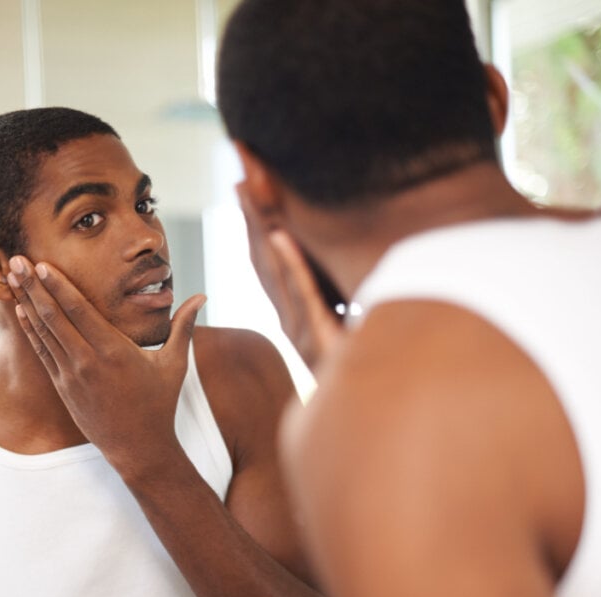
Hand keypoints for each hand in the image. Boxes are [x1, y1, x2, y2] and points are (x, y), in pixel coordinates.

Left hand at [6, 256, 205, 480]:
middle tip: (18, 260)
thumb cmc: (159, 404)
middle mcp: (88, 361)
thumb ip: (184, 326)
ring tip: (12, 278)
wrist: (138, 449)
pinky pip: (42, 353)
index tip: (43, 264)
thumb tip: (204, 296)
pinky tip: (21, 311)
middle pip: (54, 316)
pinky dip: (30, 330)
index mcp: (114, 350)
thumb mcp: (175, 364)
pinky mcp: (63, 388)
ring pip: (43, 333)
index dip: (58, 285)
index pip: (79, 310)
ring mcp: (72, 376)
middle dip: (33, 286)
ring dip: (26, 303)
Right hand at [237, 183, 342, 370]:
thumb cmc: (357, 375)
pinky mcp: (319, 339)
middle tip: (241, 171)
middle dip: (253, 213)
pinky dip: (290, 264)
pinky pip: (302, 294)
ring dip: (261, 226)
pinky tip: (279, 236)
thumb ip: (339, 308)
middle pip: (265, 256)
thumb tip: (347, 283)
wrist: (360, 421)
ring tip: (250, 190)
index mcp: (296, 314)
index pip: (270, 260)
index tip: (247, 185)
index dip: (257, 222)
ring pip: (276, 268)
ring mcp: (302, 329)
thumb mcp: (348, 335)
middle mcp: (292, 318)